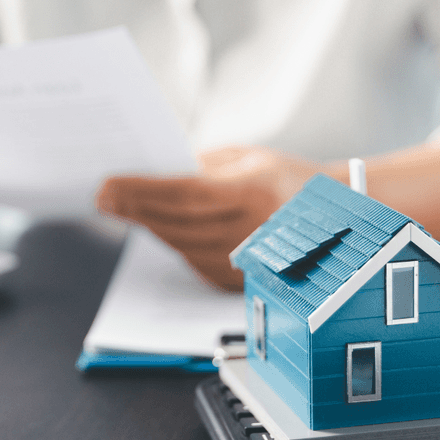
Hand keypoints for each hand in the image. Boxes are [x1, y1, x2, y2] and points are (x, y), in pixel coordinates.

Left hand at [97, 147, 325, 289]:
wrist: (337, 218)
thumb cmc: (290, 180)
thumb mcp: (250, 159)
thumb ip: (204, 166)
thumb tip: (155, 171)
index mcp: (253, 194)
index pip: (183, 193)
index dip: (140, 191)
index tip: (108, 184)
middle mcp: (250, 232)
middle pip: (175, 223)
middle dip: (133, 209)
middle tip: (102, 197)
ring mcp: (246, 262)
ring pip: (179, 245)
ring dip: (147, 226)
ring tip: (120, 208)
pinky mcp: (242, 281)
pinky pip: (193, 260)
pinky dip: (172, 242)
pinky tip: (154, 227)